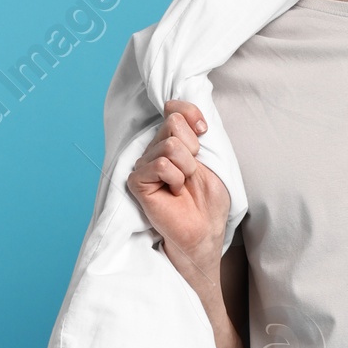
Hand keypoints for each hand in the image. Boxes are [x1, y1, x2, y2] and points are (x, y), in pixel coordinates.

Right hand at [125, 99, 243, 347]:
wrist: (200, 238)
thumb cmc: (207, 207)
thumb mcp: (210, 166)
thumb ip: (194, 137)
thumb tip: (176, 111)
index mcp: (172, 145)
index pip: (174, 109)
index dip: (190, 114)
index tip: (203, 131)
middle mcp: (155, 152)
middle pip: (172, 124)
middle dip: (192, 149)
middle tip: (191, 175)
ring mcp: (144, 166)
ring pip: (169, 144)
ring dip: (186, 168)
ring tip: (183, 188)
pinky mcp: (137, 181)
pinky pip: (160, 164)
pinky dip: (175, 178)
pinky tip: (173, 193)